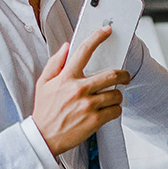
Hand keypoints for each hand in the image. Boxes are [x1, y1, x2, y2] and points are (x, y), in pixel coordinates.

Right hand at [31, 26, 132, 156]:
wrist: (43, 137)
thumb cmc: (44, 110)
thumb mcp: (43, 83)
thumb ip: (55, 63)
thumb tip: (66, 46)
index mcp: (66, 77)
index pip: (84, 51)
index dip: (97, 37)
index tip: (106, 31)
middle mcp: (79, 89)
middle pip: (112, 75)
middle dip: (123, 74)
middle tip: (124, 76)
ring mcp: (88, 105)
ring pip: (116, 94)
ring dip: (117, 95)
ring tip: (112, 97)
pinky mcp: (95, 120)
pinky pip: (116, 111)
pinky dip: (115, 110)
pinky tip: (108, 110)